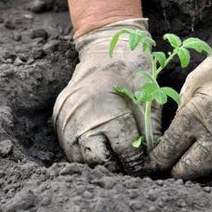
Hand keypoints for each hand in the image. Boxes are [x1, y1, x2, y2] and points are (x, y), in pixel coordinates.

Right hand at [53, 18, 160, 172]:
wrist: (105, 46)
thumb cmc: (131, 69)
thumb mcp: (148, 98)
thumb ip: (150, 133)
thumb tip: (152, 161)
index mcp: (108, 114)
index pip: (125, 155)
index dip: (137, 163)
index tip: (145, 166)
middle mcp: (82, 120)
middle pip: (97, 162)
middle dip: (115, 165)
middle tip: (127, 163)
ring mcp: (67, 119)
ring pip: (79, 158)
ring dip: (96, 160)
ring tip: (112, 155)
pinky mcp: (59, 117)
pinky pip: (68, 145)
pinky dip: (82, 149)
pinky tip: (97, 144)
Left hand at [148, 22, 211, 179]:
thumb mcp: (192, 87)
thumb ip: (183, 116)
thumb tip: (170, 145)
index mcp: (197, 112)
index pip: (172, 148)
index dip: (161, 160)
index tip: (155, 167)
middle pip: (198, 166)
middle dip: (184, 171)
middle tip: (177, 171)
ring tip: (205, 161)